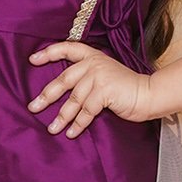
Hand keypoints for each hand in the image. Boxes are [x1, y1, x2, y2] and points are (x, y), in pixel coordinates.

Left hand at [27, 42, 152, 132]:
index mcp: (92, 56)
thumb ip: (85, 78)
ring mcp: (99, 76)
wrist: (149, 95)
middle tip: (33, 107)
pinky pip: (86, 111)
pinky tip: (71, 133)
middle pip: (64, 80)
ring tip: (52, 129)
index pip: (67, 48)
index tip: (32, 60)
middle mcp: (94, 64)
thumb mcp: (104, 76)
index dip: (49, 53)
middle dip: (47, 95)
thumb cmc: (125, 89)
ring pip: (74, 99)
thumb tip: (60, 95)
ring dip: (62, 117)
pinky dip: (78, 124)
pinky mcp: (105, 91)